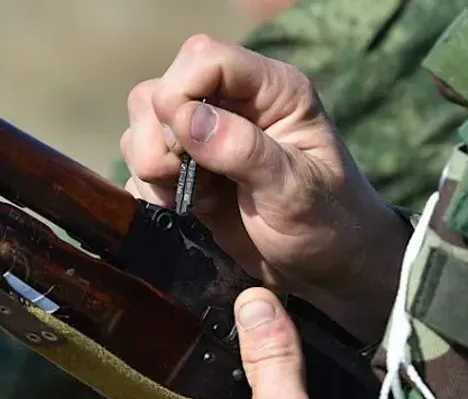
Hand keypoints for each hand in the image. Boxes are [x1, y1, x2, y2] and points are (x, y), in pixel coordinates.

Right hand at [120, 35, 409, 341]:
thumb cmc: (328, 224)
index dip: (181, 92)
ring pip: (142, 126)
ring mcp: (205, 140)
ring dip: (150, 166)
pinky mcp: (186, 174)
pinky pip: (139, 167)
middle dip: (157, 137)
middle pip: (160, 91)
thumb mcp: (296, 189)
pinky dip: (148, 190)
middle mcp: (232, 106)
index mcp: (271, 92)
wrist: (327, 270)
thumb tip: (187, 118)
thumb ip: (244, 150)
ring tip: (188, 201)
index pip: (205, 58)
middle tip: (180, 176)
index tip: (182, 143)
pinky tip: (183, 212)